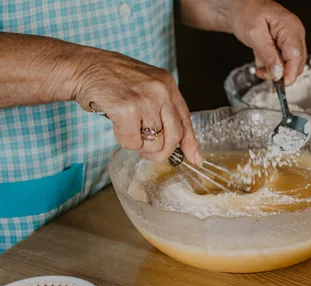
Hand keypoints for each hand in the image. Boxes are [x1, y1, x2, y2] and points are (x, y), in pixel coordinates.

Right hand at [72, 48, 201, 164]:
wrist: (81, 66)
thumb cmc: (111, 80)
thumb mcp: (145, 87)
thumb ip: (161, 109)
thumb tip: (177, 143)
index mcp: (167, 84)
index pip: (186, 119)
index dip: (191, 143)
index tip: (196, 159)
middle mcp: (161, 90)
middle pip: (174, 136)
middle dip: (162, 152)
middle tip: (148, 153)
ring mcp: (145, 99)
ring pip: (154, 143)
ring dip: (138, 144)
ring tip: (126, 129)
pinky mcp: (127, 109)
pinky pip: (133, 142)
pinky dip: (123, 140)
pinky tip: (116, 125)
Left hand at [229, 0, 306, 84]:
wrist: (241, 6)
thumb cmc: (246, 12)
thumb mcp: (254, 34)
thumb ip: (268, 54)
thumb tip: (278, 74)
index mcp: (290, 28)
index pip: (296, 55)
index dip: (290, 73)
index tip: (281, 85)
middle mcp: (294, 34)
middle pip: (296, 63)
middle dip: (281, 74)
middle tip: (263, 74)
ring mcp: (291, 40)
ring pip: (290, 66)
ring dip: (275, 72)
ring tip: (260, 68)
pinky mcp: (285, 46)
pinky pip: (284, 62)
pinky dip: (272, 67)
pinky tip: (261, 64)